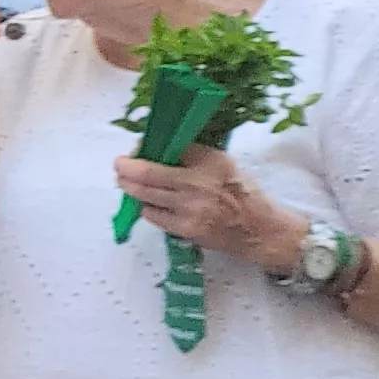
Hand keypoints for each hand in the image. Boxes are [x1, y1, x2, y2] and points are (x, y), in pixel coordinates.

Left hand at [109, 144, 302, 270]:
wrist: (259, 230)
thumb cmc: (242, 194)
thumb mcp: (222, 165)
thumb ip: (193, 156)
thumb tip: (158, 149)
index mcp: (210, 162)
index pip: (171, 148)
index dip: (147, 148)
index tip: (138, 148)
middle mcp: (198, 184)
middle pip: (148, 173)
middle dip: (126, 168)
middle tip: (119, 166)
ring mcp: (189, 208)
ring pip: (145, 195)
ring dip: (130, 187)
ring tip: (125, 183)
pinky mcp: (184, 228)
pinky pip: (153, 215)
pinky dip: (147, 207)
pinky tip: (150, 204)